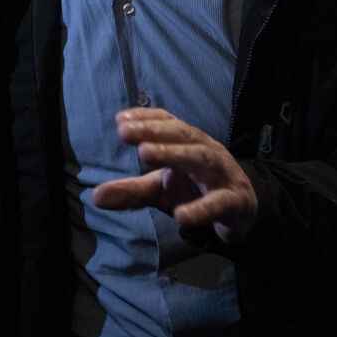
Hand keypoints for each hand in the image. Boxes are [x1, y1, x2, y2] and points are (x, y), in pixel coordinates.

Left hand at [90, 108, 257, 243]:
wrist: (241, 210)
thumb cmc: (195, 190)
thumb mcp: (160, 190)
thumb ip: (131, 191)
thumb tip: (94, 196)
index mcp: (188, 143)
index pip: (169, 123)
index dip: (147, 119)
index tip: (121, 120)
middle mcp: (205, 152)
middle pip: (182, 135)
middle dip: (154, 131)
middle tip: (125, 131)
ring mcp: (222, 175)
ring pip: (200, 159)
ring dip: (174, 154)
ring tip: (147, 154)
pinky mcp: (234, 202)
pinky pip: (219, 204)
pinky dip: (201, 209)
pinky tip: (181, 216)